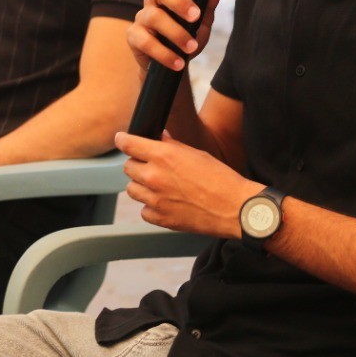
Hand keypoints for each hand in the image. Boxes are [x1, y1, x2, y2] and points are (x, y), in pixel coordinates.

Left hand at [116, 130, 260, 238]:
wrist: (234, 208)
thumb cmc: (219, 178)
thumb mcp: (195, 154)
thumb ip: (172, 146)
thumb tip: (159, 138)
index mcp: (163, 156)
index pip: (128, 144)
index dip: (123, 140)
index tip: (121, 140)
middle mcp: (154, 177)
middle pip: (128, 167)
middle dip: (137, 164)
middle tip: (151, 166)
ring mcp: (155, 199)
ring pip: (132, 189)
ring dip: (141, 185)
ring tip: (159, 186)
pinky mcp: (160, 218)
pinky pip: (144, 210)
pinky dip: (151, 206)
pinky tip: (165, 202)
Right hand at [127, 0, 224, 74]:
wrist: (170, 67)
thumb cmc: (185, 38)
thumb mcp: (201, 22)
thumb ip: (208, 3)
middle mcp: (152, 1)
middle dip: (178, 1)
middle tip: (196, 17)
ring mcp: (141, 18)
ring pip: (154, 17)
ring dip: (176, 33)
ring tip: (192, 47)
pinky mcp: (134, 37)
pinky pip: (146, 42)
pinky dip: (164, 54)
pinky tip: (178, 63)